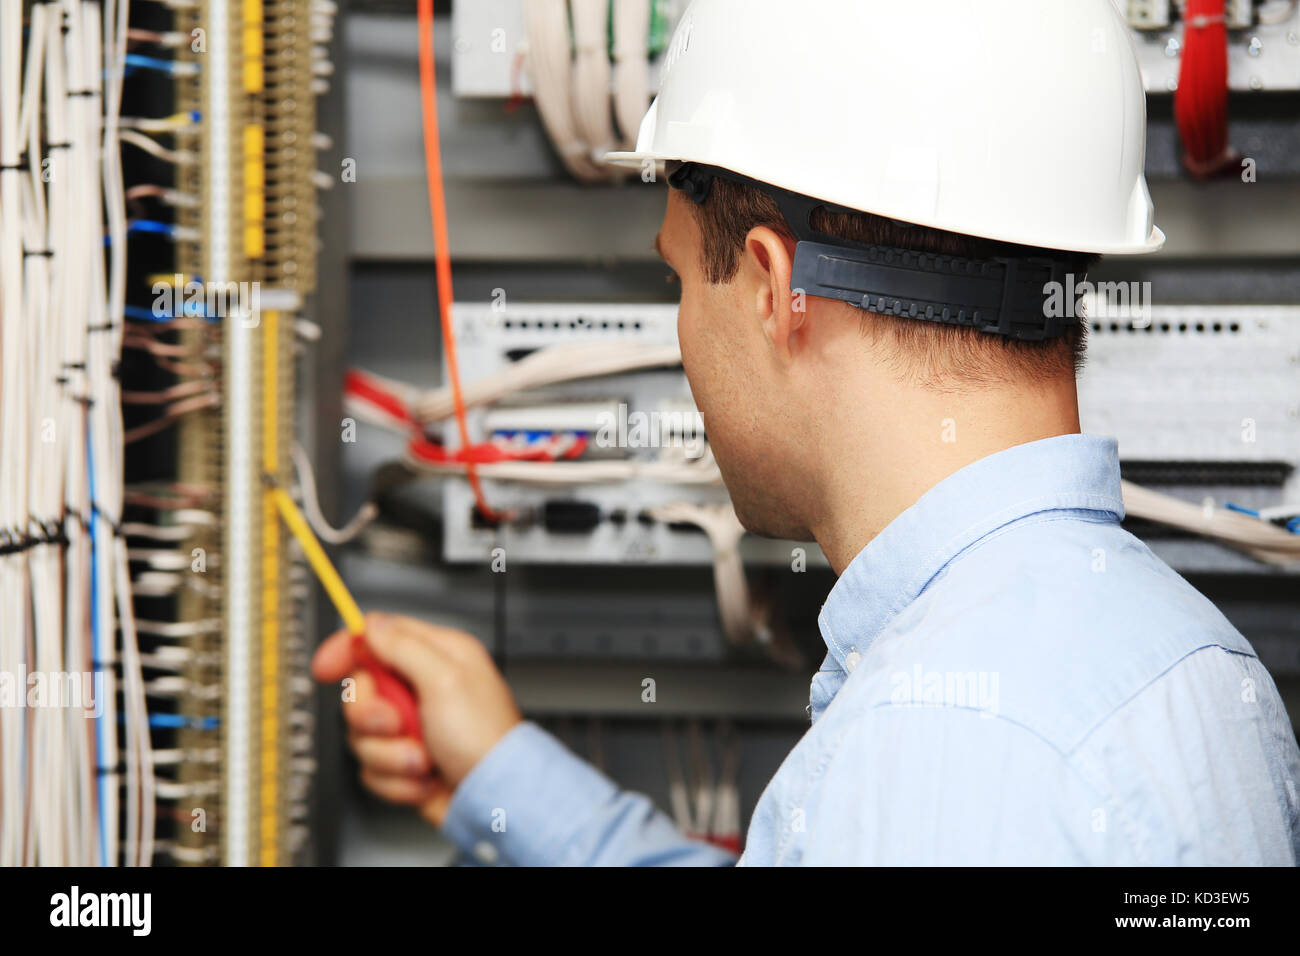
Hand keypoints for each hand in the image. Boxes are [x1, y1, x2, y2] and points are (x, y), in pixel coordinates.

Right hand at [311, 612, 521, 826]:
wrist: (496, 799)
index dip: (347, 648)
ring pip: (362, 734)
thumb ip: (404, 647)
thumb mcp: (446, 679)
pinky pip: (372, 768)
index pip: (379, 636)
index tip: (326, 667)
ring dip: (390, 754)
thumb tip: (372, 625)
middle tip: (396, 724)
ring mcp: (412, 726)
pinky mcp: (404, 761)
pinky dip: (396, 779)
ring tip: (423, 758)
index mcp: (437, 656)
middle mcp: (423, 687)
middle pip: (361, 689)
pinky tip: (424, 777)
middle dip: (371, 715)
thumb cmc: (486, 739)